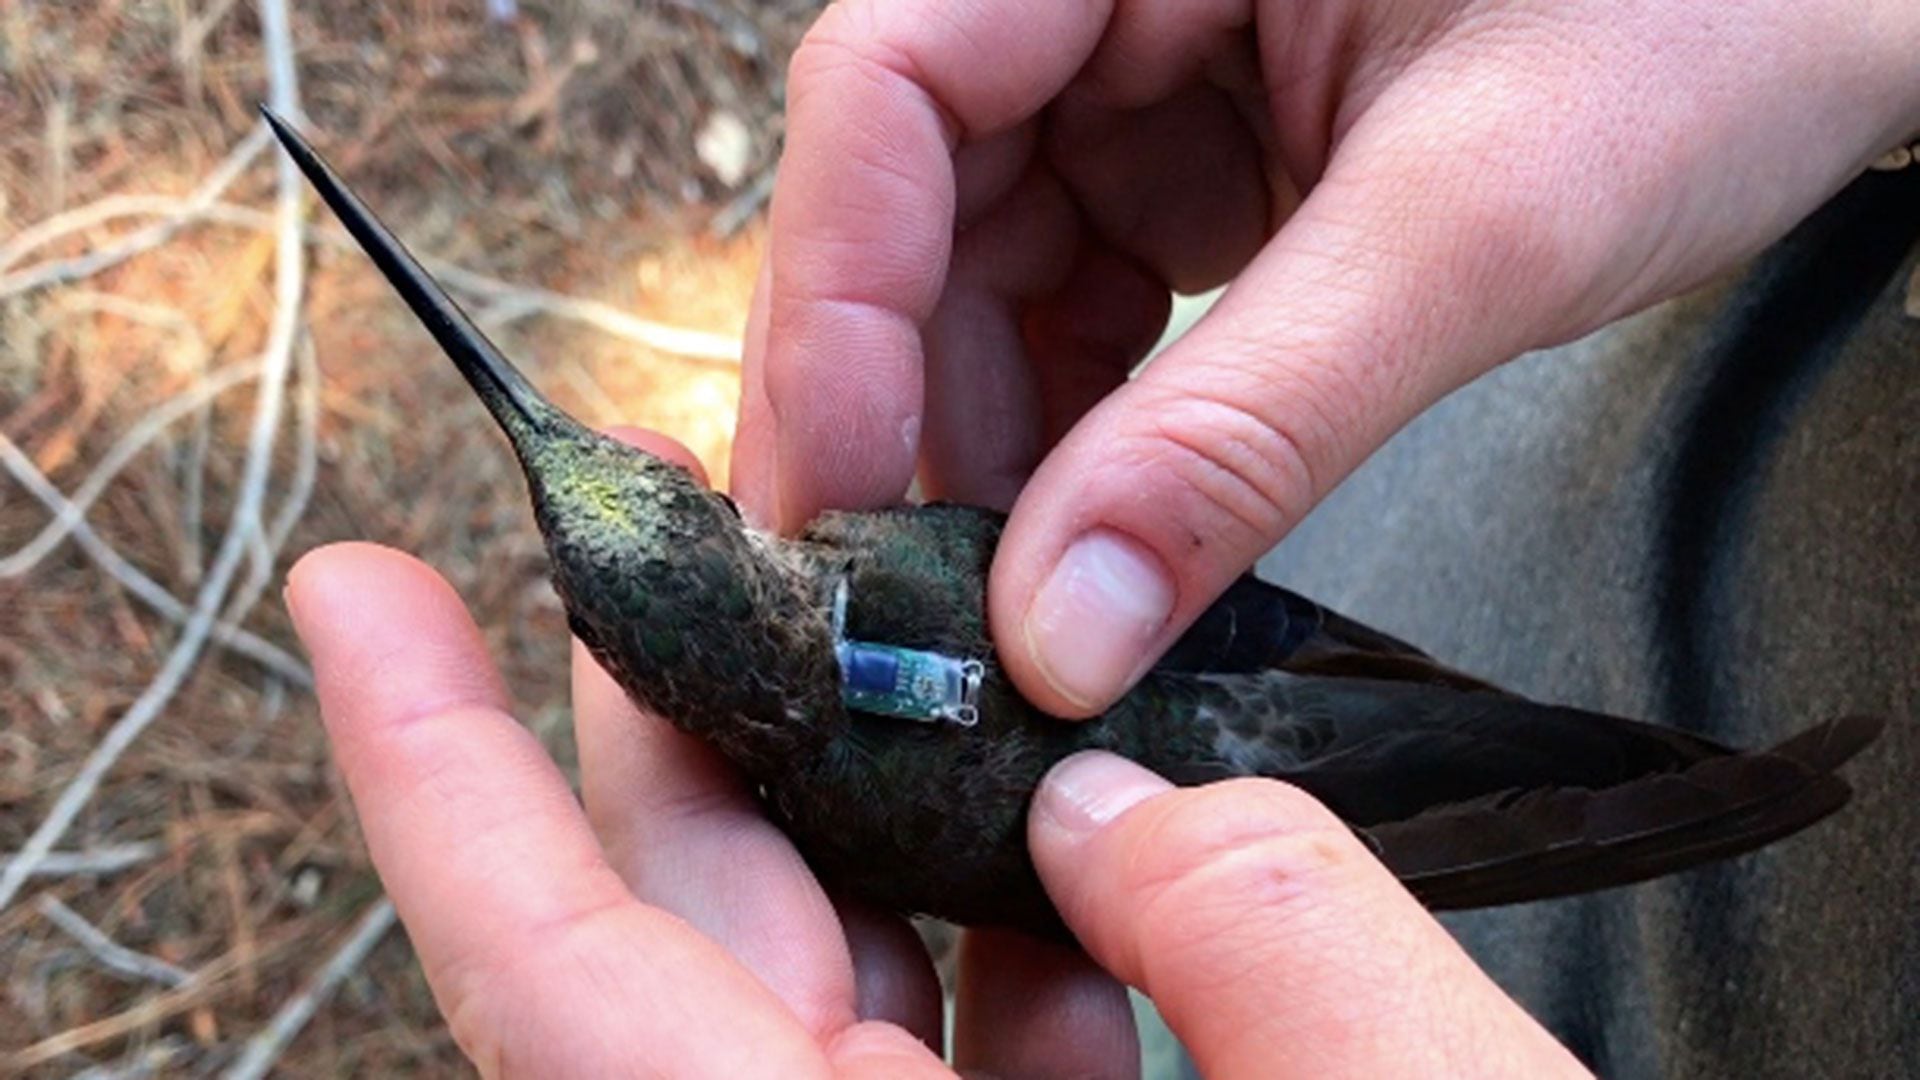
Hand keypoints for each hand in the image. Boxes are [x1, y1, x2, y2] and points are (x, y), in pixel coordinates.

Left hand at [288, 429, 1586, 1076]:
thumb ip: (1265, 927)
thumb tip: (1128, 808)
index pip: (562, 987)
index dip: (438, 781)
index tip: (358, 599)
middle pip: (676, 950)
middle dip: (686, 725)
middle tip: (705, 546)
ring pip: (811, 1009)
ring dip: (861, 836)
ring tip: (916, 684)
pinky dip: (998, 969)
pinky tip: (1074, 887)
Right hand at [734, 0, 1919, 714]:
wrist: (1831, 5)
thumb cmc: (1714, 16)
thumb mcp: (1476, 223)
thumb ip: (1252, 427)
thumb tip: (1062, 629)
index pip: (895, 86)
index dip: (837, 306)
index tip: (839, 504)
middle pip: (914, 200)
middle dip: (911, 412)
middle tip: (914, 611)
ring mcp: (1142, 69)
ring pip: (979, 269)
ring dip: (988, 443)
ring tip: (1013, 601)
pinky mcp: (1190, 155)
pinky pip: (1076, 300)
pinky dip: (1077, 431)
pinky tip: (1098, 534)